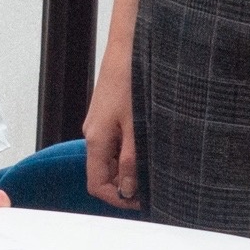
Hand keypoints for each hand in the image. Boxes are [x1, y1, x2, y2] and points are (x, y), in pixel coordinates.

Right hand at [82, 41, 141, 211]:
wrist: (128, 46)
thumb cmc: (132, 80)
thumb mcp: (137, 126)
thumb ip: (132, 161)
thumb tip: (129, 190)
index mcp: (96, 140)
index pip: (97, 185)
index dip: (118, 199)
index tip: (142, 202)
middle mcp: (93, 134)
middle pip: (104, 174)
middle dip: (127, 184)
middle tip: (155, 185)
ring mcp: (99, 124)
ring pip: (111, 159)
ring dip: (131, 167)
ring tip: (156, 164)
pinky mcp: (108, 115)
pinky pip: (116, 143)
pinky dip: (130, 151)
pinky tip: (150, 144)